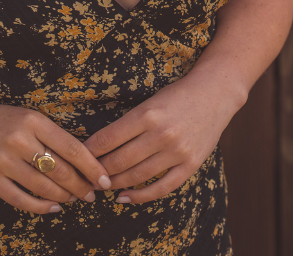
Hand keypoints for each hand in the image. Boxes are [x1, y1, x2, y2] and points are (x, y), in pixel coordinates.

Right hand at [0, 91, 110, 213]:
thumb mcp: (23, 116)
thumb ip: (49, 135)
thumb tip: (81, 162)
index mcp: (33, 119)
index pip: (73, 148)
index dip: (93, 168)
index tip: (106, 180)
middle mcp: (19, 139)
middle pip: (62, 171)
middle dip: (81, 187)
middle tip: (91, 194)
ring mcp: (2, 160)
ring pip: (45, 187)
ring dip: (64, 197)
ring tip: (72, 200)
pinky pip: (21, 199)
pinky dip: (41, 207)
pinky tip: (52, 207)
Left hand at [82, 75, 240, 203]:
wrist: (215, 94)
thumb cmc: (176, 96)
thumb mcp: (148, 102)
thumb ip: (127, 124)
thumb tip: (97, 146)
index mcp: (146, 114)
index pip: (107, 139)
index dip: (88, 152)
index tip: (77, 159)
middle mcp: (161, 134)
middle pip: (119, 161)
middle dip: (98, 172)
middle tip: (85, 177)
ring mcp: (177, 151)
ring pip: (137, 176)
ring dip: (115, 184)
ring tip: (102, 187)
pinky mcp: (191, 164)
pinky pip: (162, 188)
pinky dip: (140, 196)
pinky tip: (124, 198)